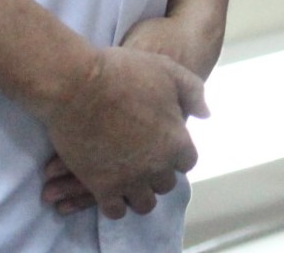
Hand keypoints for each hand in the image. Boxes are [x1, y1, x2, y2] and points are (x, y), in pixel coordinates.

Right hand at [33, 45, 203, 219]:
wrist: (77, 84)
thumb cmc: (124, 72)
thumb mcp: (169, 71)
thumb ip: (193, 92)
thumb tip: (206, 114)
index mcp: (177, 140)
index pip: (187, 162)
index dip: (176, 154)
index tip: (163, 147)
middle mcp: (158, 165)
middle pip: (166, 184)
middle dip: (157, 173)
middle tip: (143, 162)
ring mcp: (130, 179)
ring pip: (144, 203)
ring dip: (139, 193)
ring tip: (128, 180)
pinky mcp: (101, 187)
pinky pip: (115, 211)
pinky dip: (115, 204)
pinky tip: (110, 190)